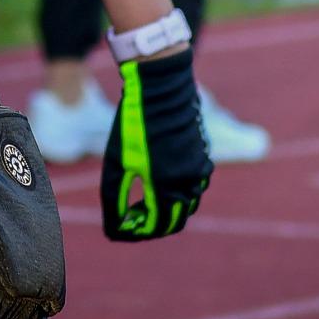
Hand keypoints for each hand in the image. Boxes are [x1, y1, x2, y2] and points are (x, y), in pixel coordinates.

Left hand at [100, 46, 210, 241]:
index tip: (118, 228)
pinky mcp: (204, 157)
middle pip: (174, 220)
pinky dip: (176, 193)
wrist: (162, 87)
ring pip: (186, 205)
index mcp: (169, 186)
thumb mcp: (118, 162)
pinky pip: (193, 186)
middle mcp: (191, 182)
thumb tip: (114, 230)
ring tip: (138, 203)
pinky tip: (155, 183)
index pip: (156, 226)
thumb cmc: (134, 123)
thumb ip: (115, 198)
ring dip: (165, 210)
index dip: (135, 231)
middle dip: (151, 224)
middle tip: (128, 219)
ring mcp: (201, 170)